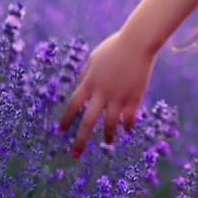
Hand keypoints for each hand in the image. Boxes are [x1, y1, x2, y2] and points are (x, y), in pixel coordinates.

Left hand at [57, 29, 155, 156]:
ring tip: (107, 143)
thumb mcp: (94, 59)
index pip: (73, 105)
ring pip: (110, 124)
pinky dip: (127, 126)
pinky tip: (126, 131)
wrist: (137, 43)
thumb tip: (82, 86)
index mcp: (90, 82)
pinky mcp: (135, 97)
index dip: (65, 119)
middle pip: (88, 121)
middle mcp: (102, 93)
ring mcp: (119, 96)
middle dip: (80, 140)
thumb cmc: (115, 47)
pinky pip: (130, 118)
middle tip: (75, 154)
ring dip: (107, 136)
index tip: (60, 131)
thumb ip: (87, 74)